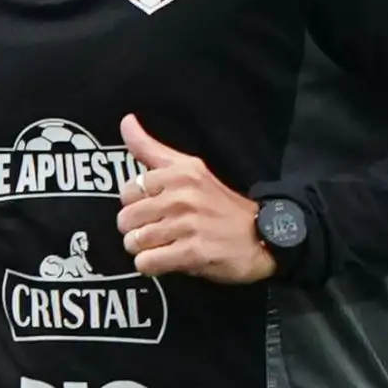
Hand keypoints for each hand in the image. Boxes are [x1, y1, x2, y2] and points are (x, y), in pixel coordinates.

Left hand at [115, 113, 274, 284]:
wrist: (262, 236)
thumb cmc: (219, 203)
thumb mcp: (189, 168)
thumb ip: (152, 148)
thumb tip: (125, 121)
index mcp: (180, 173)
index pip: (128, 190)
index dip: (136, 204)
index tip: (153, 208)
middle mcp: (183, 197)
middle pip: (126, 218)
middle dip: (136, 229)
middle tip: (157, 231)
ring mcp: (188, 226)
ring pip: (134, 242)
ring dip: (143, 249)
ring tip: (163, 246)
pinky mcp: (193, 253)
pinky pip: (147, 262)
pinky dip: (151, 266)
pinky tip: (166, 260)